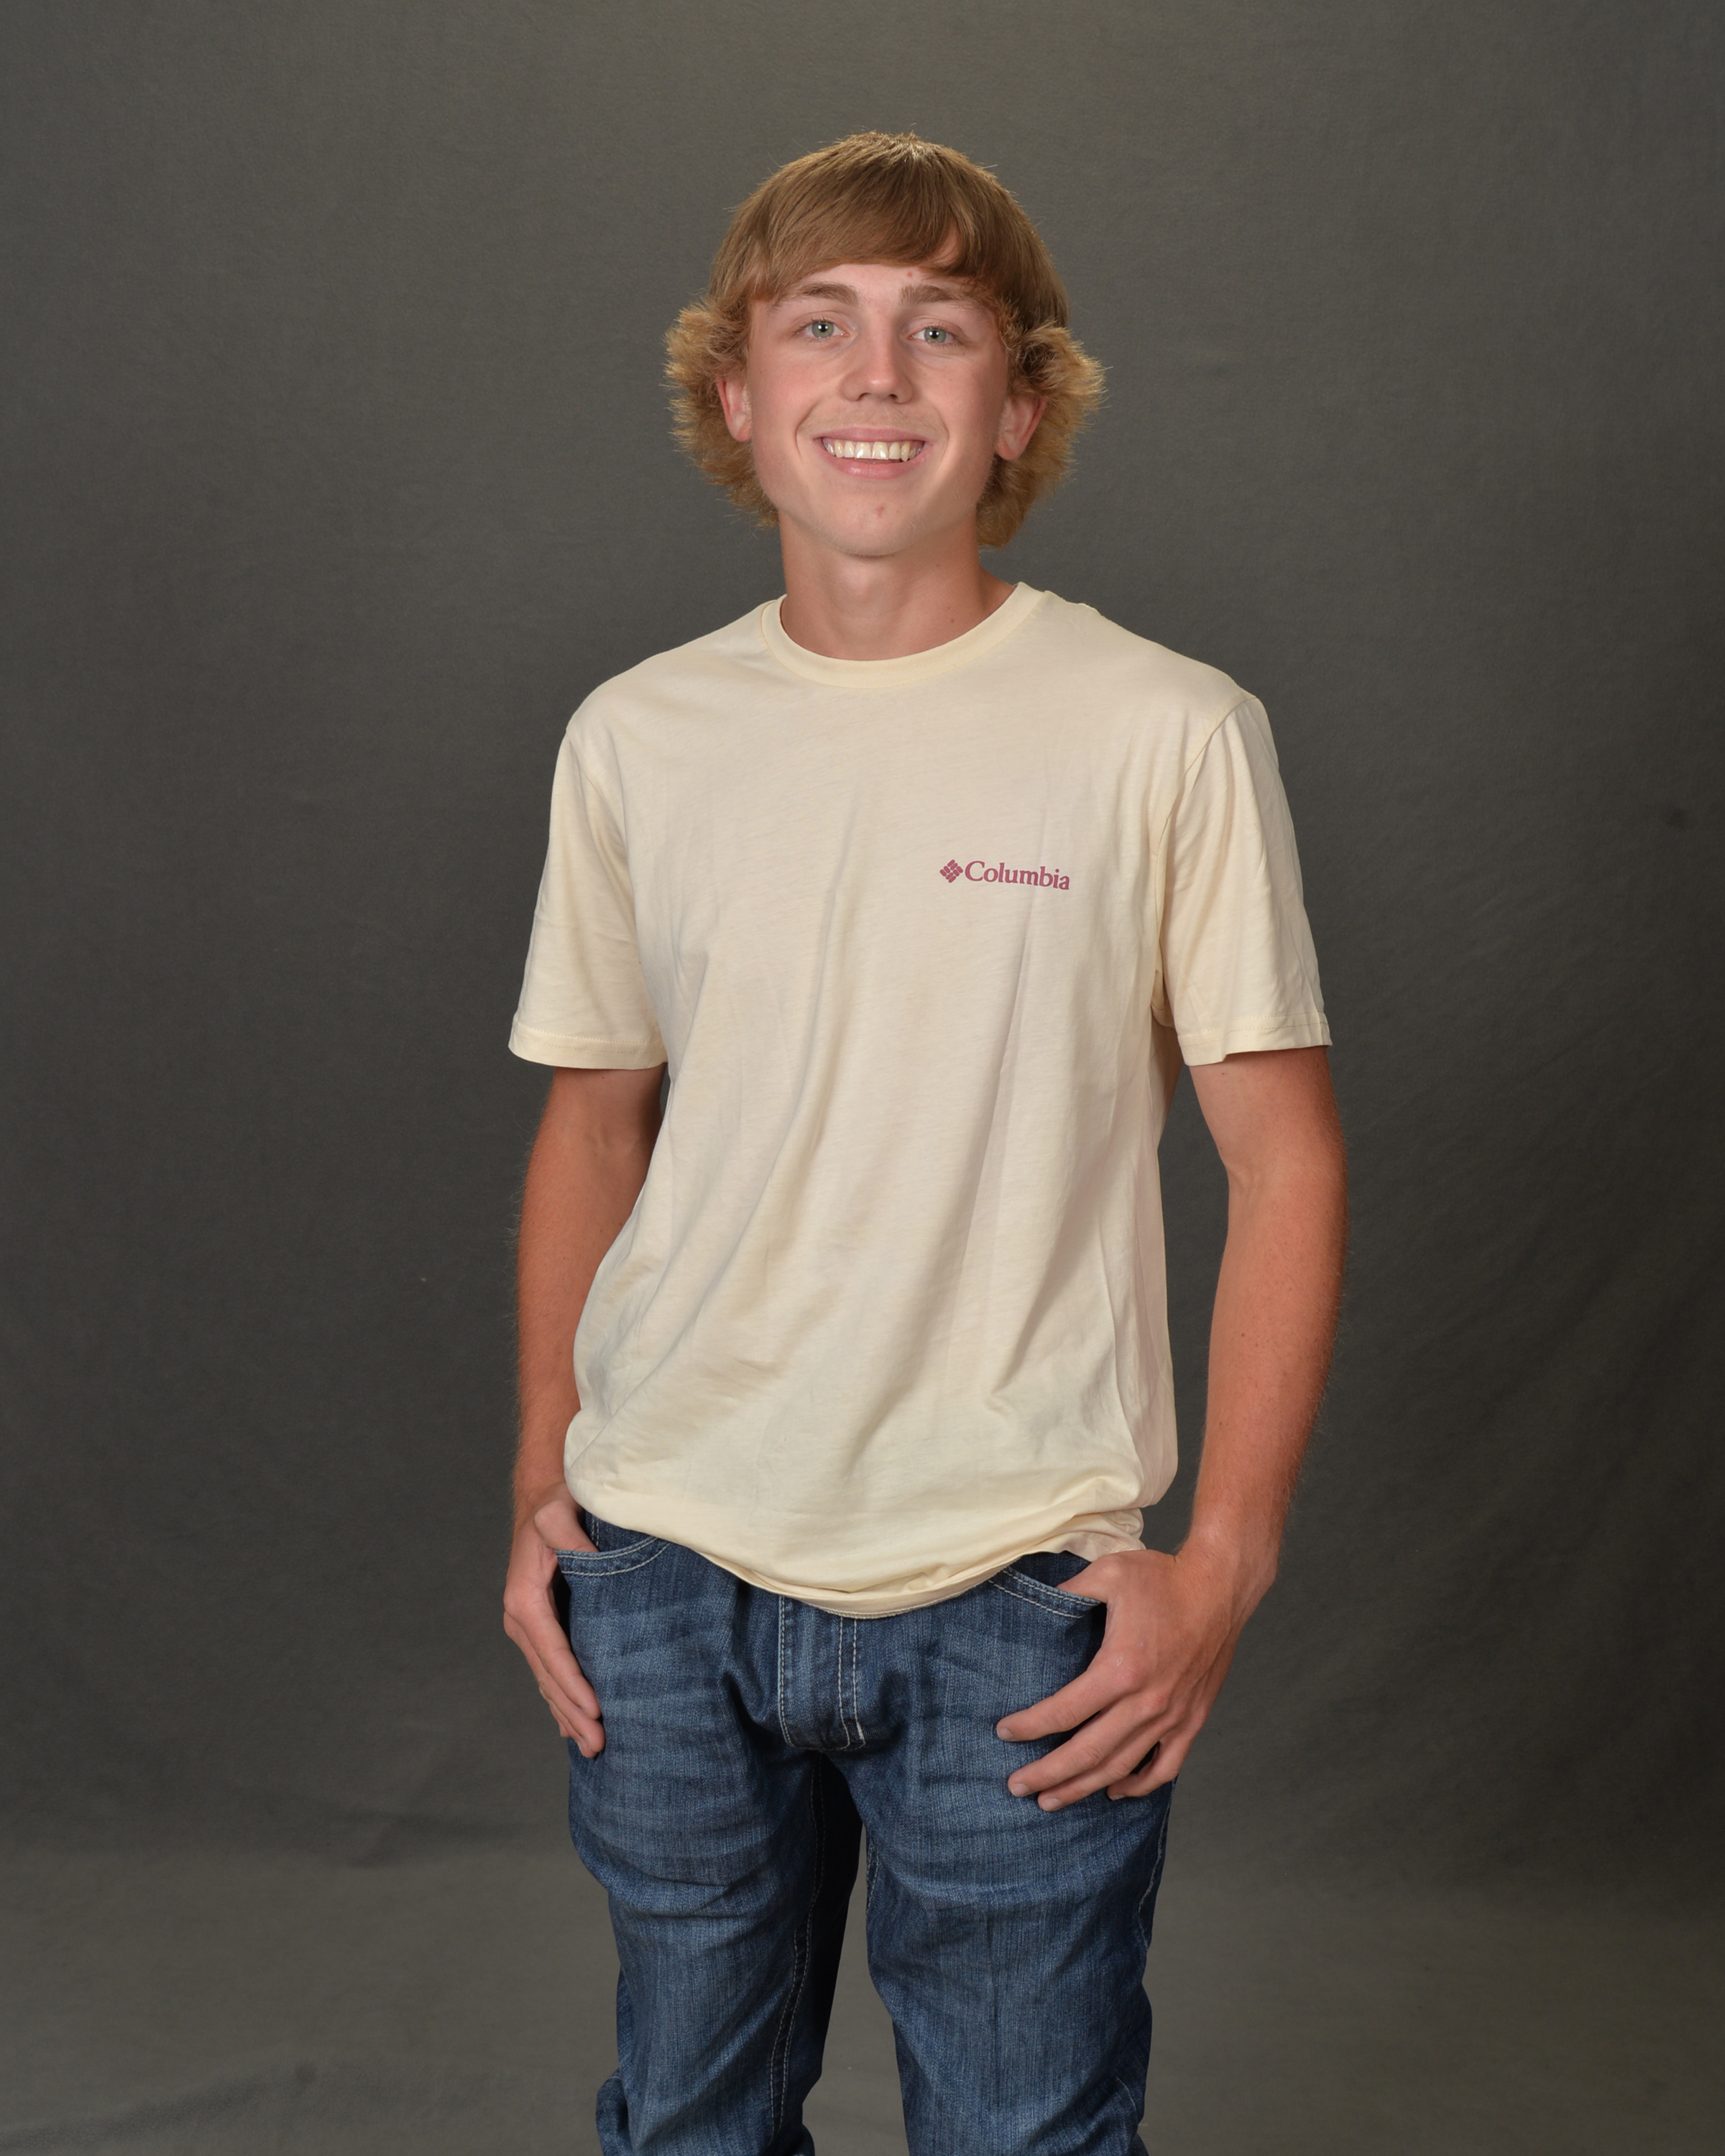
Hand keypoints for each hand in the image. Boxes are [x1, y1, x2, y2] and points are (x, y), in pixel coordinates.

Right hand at [502, 1482, 605, 1757]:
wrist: (543, 1496)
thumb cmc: (557, 1503)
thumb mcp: (560, 1513)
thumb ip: (570, 1536)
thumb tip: (590, 1560)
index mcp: (524, 1598)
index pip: (553, 1651)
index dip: (574, 1684)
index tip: (597, 1711)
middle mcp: (521, 1618)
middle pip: (549, 1676)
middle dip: (573, 1713)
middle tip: (600, 1746)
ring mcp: (528, 1625)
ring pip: (548, 1679)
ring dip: (567, 1714)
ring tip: (592, 1747)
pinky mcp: (540, 1626)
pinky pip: (549, 1670)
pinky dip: (561, 1699)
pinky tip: (572, 1725)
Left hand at [994, 1543, 1265, 1808]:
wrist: (1221, 1588)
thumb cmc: (1164, 1578)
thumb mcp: (1108, 1572)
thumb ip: (1069, 1592)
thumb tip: (1037, 1603)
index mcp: (1120, 1669)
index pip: (1064, 1712)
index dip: (1029, 1727)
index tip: (1003, 1733)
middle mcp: (1146, 1702)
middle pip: (1087, 1753)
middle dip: (1047, 1774)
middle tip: (1016, 1786)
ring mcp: (1172, 1717)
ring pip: (1121, 1768)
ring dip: (1084, 1787)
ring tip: (1052, 1800)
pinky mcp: (1192, 1720)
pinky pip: (1165, 1767)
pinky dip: (1139, 1786)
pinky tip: (1115, 1791)